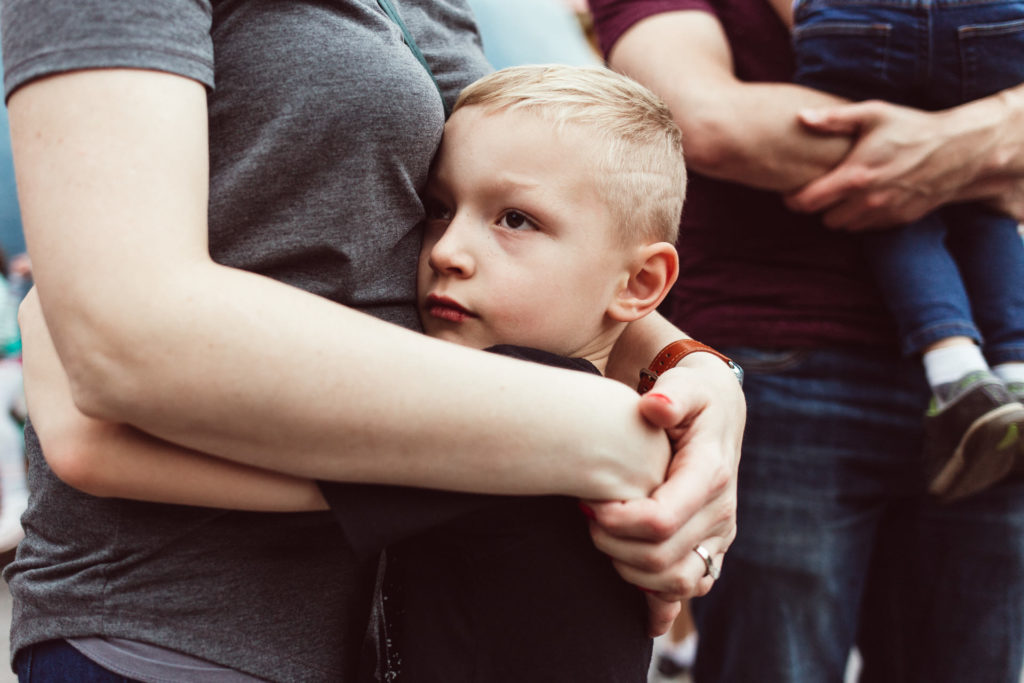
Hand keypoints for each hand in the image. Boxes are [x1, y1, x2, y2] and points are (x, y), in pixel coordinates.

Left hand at [583, 356, 743, 635]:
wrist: (716, 411)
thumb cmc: (691, 395)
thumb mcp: (683, 383)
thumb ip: (670, 394)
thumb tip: (655, 408)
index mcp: (710, 473)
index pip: (661, 520)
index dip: (618, 520)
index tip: (590, 503)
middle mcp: (722, 511)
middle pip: (661, 557)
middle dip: (614, 544)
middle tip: (588, 516)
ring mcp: (719, 534)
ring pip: (674, 581)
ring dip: (629, 569)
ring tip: (603, 536)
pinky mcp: (713, 549)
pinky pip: (688, 588)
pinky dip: (656, 593)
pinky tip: (628, 572)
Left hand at [785, 100, 994, 229]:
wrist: (958, 151)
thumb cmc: (911, 128)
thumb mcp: (873, 114)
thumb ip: (834, 119)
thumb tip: (800, 117)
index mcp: (855, 177)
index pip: (807, 203)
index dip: (793, 199)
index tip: (791, 191)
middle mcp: (867, 201)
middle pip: (824, 219)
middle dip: (819, 207)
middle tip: (820, 189)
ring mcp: (884, 214)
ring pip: (845, 226)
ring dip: (840, 214)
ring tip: (843, 193)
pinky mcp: (898, 221)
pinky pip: (867, 228)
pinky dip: (861, 217)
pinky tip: (865, 197)